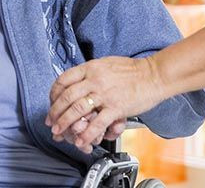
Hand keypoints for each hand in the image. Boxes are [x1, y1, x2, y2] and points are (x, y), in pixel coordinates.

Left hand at [45, 57, 162, 153]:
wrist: (154, 75)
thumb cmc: (133, 70)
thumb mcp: (106, 63)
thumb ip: (91, 72)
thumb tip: (78, 79)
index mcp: (91, 68)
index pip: (64, 80)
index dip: (54, 93)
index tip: (52, 102)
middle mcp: (95, 80)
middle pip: (67, 97)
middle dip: (55, 111)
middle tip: (50, 121)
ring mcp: (105, 94)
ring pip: (77, 110)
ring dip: (65, 123)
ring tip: (59, 132)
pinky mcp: (116, 108)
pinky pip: (97, 123)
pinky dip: (86, 134)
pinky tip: (81, 140)